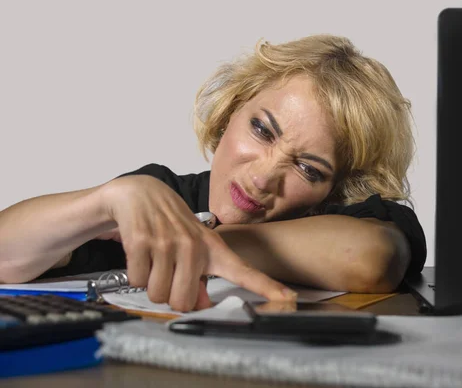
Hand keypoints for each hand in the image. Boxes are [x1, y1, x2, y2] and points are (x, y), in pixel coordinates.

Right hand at [100, 175, 297, 311]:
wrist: (139, 192)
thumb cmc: (170, 225)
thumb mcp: (192, 249)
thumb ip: (200, 280)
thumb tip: (203, 305)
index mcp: (213, 249)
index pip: (244, 271)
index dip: (267, 287)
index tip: (289, 299)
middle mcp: (195, 245)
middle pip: (183, 301)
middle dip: (170, 295)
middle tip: (168, 274)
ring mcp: (168, 242)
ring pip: (158, 294)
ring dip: (151, 284)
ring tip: (155, 260)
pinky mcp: (142, 240)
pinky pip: (137, 280)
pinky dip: (135, 273)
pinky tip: (141, 253)